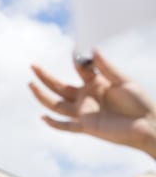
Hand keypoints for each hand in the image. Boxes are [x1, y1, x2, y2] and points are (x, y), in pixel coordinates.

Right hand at [30, 50, 155, 157]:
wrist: (147, 124)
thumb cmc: (139, 102)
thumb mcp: (124, 80)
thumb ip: (107, 67)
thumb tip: (93, 50)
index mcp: (95, 83)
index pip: (79, 69)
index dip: (76, 60)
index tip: (74, 50)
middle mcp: (86, 97)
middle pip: (60, 87)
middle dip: (46, 77)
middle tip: (34, 66)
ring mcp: (84, 112)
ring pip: (57, 104)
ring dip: (43, 96)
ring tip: (31, 84)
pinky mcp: (86, 126)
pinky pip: (66, 126)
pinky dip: (54, 124)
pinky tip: (43, 118)